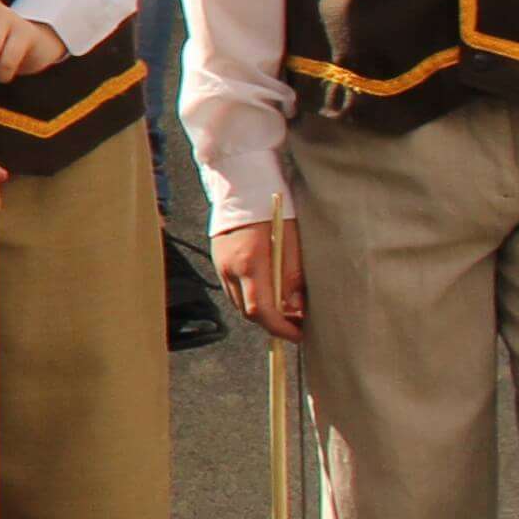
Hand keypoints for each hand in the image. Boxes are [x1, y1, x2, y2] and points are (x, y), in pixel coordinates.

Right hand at [219, 213, 304, 337]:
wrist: (243, 185)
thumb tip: (297, 307)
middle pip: (249, 312)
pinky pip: (234, 289)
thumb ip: (294, 277)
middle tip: (297, 321)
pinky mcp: (219, 259)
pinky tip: (268, 288)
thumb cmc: (274, 209)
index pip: (262, 312)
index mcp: (250, 264)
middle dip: (273, 322)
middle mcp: (230, 269)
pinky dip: (251, 295)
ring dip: (261, 310)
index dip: (282, 328)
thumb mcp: (293, 243)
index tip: (299, 334)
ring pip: (240, 303)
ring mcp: (221, 265)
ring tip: (285, 305)